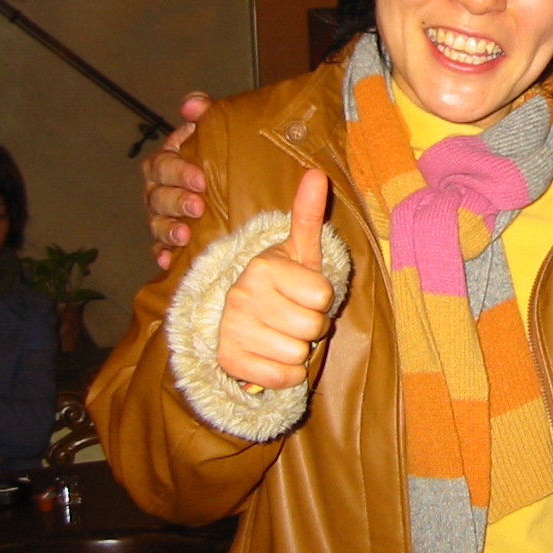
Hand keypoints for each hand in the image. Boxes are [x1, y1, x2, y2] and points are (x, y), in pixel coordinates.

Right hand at [147, 92, 212, 268]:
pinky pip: (160, 249)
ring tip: (185, 236)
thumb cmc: (221, 154)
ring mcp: (162, 216)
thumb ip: (205, 112)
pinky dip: (163, 254)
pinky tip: (169, 261)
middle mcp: (159, 188)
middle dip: (175, 202)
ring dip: (168, 230)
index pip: (162, 164)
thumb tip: (192, 103)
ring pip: (156, 223)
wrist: (238, 179)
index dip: (178, 172)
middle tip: (198, 207)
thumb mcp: (216, 130)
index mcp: (167, 161)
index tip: (201, 179)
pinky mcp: (168, 239)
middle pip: (156, 196)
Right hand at [216, 168, 334, 390]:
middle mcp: (242, 295)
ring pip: (298, 354)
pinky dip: (286, 374)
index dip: (321, 299)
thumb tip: (316, 174)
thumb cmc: (281, 284)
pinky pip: (284, 378)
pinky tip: (271, 356)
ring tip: (281, 334)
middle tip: (294, 316)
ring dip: (298, 349)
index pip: (323, 295)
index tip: (304, 293)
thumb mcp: (297, 251)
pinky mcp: (229, 360)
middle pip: (314, 327)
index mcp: (263, 266)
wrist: (238, 320)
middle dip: (312, 326)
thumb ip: (308, 215)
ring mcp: (232, 329)